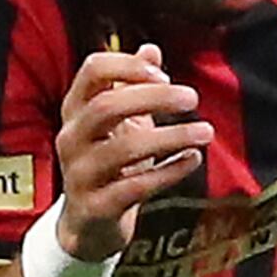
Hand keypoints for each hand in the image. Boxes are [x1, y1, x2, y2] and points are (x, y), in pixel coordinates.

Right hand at [52, 46, 210, 261]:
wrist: (88, 226)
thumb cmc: (110, 166)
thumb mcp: (120, 124)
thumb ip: (132, 87)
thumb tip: (151, 49)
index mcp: (75, 110)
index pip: (92, 70)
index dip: (129, 66)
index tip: (164, 76)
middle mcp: (72, 138)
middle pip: (107, 105)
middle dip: (154, 98)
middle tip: (192, 98)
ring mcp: (80, 174)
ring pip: (124, 148)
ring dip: (171, 136)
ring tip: (204, 131)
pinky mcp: (96, 206)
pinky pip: (136, 186)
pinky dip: (169, 171)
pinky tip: (193, 160)